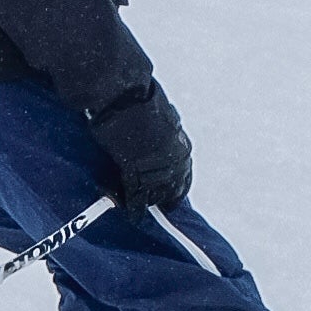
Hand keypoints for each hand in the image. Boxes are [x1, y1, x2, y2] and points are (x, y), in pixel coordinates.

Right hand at [92, 83, 193, 210]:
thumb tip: (165, 129)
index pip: (184, 176)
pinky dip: (133, 208)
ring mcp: (155, 170)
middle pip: (172, 190)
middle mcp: (174, 163)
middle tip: (157, 204)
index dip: (176, 186)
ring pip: (155, 196)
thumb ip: (166, 128)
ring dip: (149, 202)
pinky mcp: (134, 173)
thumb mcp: (164, 114)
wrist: (126, 96)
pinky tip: (130, 214)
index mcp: (182, 147)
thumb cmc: (143, 98)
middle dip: (164, 198)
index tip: (170, 193)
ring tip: (140, 208)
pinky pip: (136, 198)